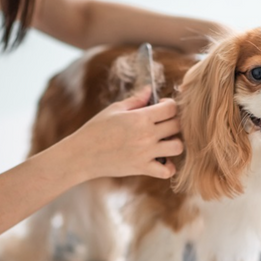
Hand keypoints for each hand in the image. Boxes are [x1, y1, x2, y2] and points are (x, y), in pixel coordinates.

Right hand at [67, 86, 183, 179]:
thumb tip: (150, 90)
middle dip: (173, 122)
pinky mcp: (142, 168)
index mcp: (140, 118)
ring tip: (164, 141)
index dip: (169, 105)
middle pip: (177, 125)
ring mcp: (146, 153)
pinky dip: (168, 166)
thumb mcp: (114, 110)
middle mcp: (146, 135)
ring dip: (174, 143)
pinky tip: (160, 160)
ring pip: (178, 147)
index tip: (161, 107)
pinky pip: (167, 171)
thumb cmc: (96, 129)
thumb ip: (136, 100)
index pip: (171, 108)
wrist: (83, 154)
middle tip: (162, 124)